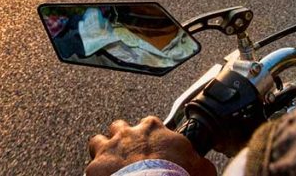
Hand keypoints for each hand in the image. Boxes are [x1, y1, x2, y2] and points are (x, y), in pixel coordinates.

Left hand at [86, 116, 216, 175]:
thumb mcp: (200, 168)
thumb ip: (200, 163)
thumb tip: (205, 168)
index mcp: (155, 129)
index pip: (152, 124)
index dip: (152, 137)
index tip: (155, 149)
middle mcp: (130, 133)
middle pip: (120, 127)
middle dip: (123, 138)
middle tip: (130, 155)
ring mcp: (110, 148)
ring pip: (99, 140)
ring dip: (103, 150)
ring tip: (110, 164)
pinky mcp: (96, 166)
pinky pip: (91, 166)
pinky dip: (96, 173)